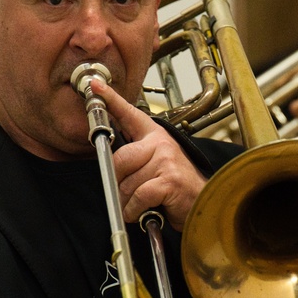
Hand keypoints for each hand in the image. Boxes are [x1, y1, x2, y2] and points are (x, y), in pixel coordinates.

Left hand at [93, 76, 206, 229]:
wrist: (202, 202)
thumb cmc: (176, 186)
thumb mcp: (157, 164)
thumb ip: (136, 158)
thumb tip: (109, 166)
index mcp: (155, 136)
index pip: (129, 114)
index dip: (111, 99)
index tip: (95, 86)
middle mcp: (161, 143)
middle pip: (120, 159)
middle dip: (118, 182)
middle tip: (127, 195)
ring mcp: (166, 160)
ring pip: (127, 182)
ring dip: (128, 202)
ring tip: (141, 205)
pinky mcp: (169, 179)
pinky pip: (138, 196)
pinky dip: (135, 210)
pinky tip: (143, 212)